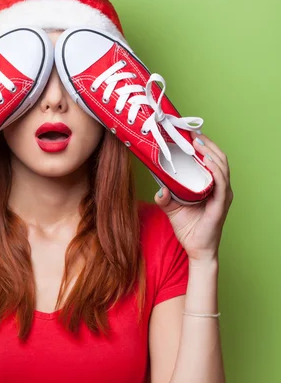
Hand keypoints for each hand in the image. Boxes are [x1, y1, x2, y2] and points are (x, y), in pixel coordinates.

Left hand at [153, 131, 233, 261]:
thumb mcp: (171, 208)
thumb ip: (163, 197)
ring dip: (209, 151)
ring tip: (197, 142)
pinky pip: (220, 182)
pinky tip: (204, 160)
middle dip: (206, 143)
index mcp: (211, 185)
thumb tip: (158, 188)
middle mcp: (220, 187)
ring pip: (221, 165)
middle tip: (192, 133)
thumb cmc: (189, 228)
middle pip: (218, 158)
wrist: (196, 249)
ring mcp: (222, 194)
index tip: (190, 134)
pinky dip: (213, 169)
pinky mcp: (220, 203)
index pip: (211, 159)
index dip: (203, 145)